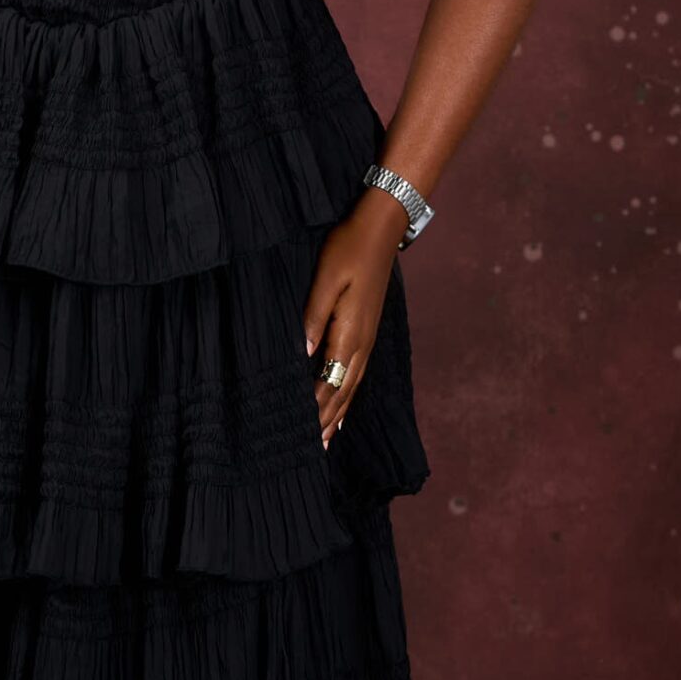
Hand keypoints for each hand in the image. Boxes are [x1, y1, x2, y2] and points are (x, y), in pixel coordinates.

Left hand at [303, 190, 406, 443]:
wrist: (380, 229)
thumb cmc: (348, 249)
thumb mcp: (326, 280)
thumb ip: (313, 317)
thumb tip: (303, 354)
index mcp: (350, 333)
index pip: (329, 382)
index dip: (314, 409)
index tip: (299, 434)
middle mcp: (362, 342)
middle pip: (342, 391)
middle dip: (325, 420)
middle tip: (310, 451)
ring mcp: (367, 338)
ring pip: (351, 386)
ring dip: (338, 413)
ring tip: (326, 441)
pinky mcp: (367, 330)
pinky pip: (357, 373)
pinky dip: (348, 395)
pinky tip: (343, 405)